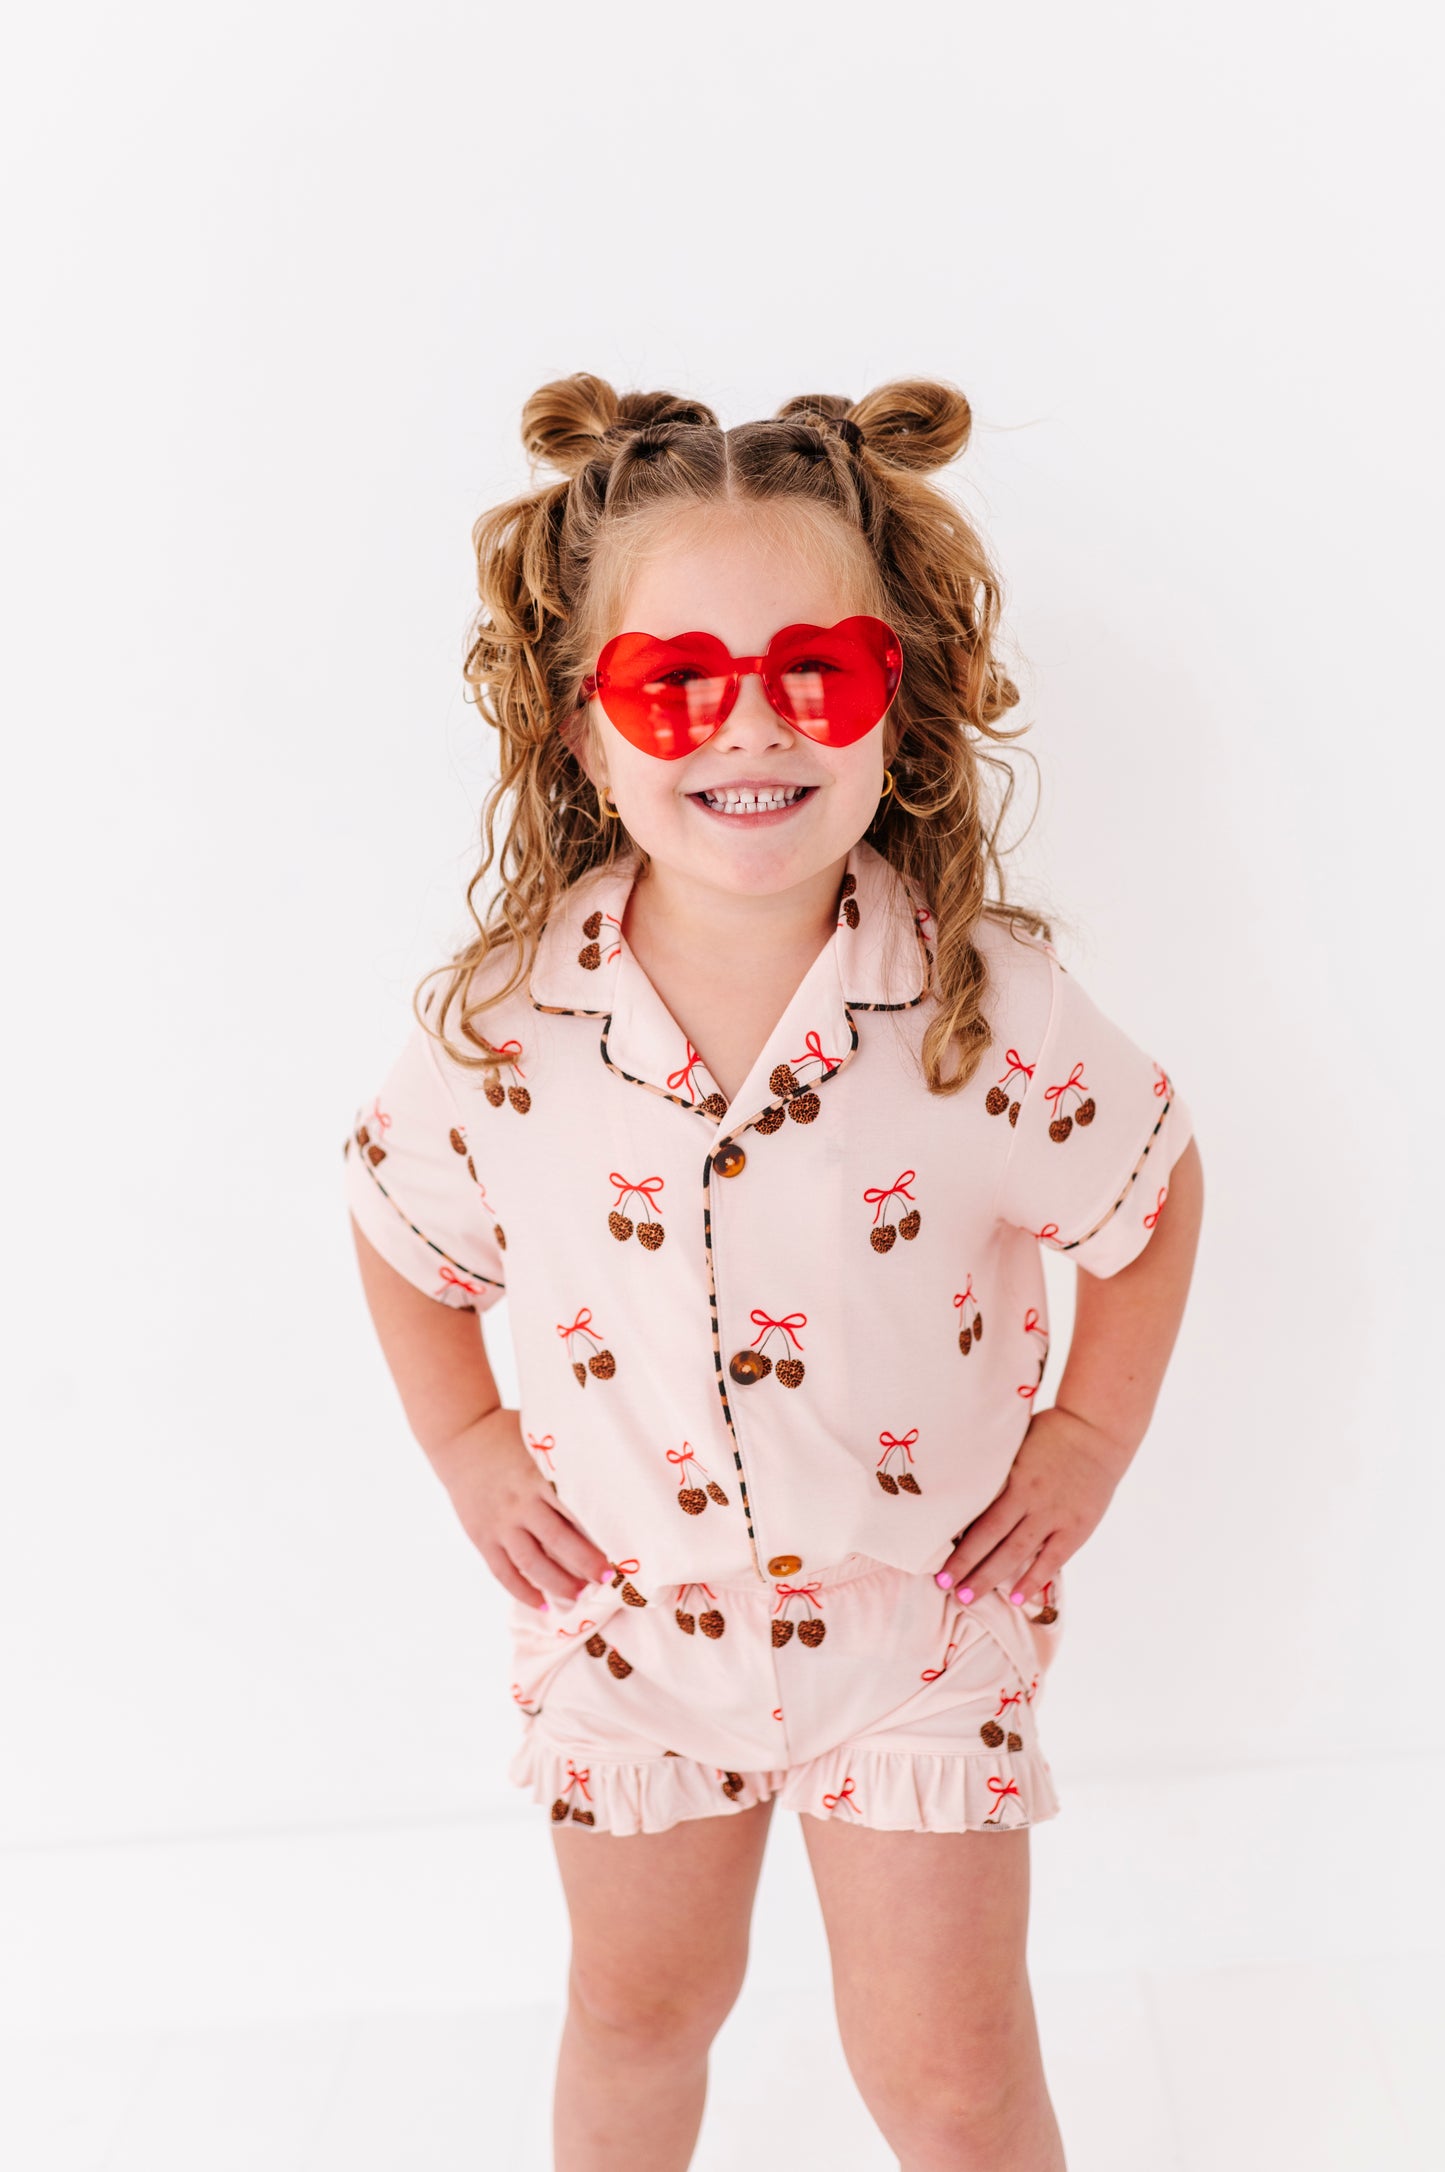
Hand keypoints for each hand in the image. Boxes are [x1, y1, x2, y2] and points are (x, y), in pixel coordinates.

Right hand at [437, 1408, 612, 1610]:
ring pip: (531, 1562)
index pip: (574, 1510)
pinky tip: (543, 1604)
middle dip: (585, 1564)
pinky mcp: (482, 1536)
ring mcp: (499, 1523)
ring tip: (580, 1596)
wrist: (461, 1437)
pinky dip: (522, 1591)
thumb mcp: (539, 1442)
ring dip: (557, 1583)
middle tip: (607, 1580)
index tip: (619, 1548)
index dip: (597, 1532)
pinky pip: (503, 1571)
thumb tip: (608, 1481)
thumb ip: (565, 1464)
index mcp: (538, 1477)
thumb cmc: (509, 1436)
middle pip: (557, 1541)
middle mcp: (520, 1503)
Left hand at [936, 1404, 1122, 1607]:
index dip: (959, 1545)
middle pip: (993, 1541)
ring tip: (967, 1598)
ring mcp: (1055, 1515)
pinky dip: (1034, 1579)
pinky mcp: (1077, 1527)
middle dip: (967, 1567)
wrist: (1097, 1430)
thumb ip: (995, 1470)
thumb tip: (961, 1487)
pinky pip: (1052, 1559)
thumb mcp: (1015, 1445)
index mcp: (1014, 1478)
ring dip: (992, 1577)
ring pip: (1018, 1553)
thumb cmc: (1050, 1433)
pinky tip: (1017, 1599)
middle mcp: (1032, 1500)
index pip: (980, 1519)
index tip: (939, 1563)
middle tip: (944, 1587)